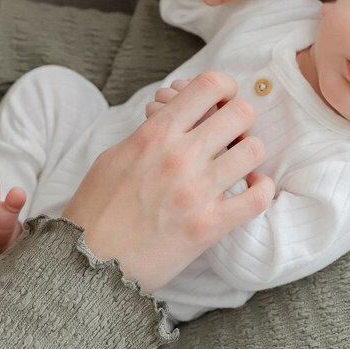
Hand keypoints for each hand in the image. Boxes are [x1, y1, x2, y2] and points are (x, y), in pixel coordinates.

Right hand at [62, 71, 274, 292]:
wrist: (88, 262)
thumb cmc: (95, 210)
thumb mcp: (114, 156)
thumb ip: (149, 135)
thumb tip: (171, 120)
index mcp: (155, 133)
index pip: (209, 86)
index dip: (224, 88)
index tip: (222, 100)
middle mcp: (180, 156)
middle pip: (240, 113)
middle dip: (240, 120)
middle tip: (231, 134)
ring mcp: (197, 191)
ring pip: (254, 150)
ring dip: (249, 154)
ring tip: (238, 163)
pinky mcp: (209, 226)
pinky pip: (258, 198)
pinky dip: (261, 190)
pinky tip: (249, 189)